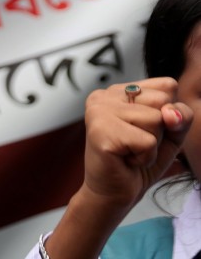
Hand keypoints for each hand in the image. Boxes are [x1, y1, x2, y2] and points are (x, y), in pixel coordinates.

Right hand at [81, 78, 191, 209]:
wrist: (114, 194)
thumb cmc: (138, 163)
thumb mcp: (170, 135)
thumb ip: (179, 116)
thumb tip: (169, 114)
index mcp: (118, 90)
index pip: (167, 86)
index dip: (168, 113)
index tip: (144, 130)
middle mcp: (104, 95)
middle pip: (163, 101)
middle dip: (160, 130)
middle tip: (135, 144)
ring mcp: (99, 110)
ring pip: (156, 119)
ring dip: (151, 145)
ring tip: (129, 152)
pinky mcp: (101, 131)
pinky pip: (147, 141)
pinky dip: (144, 158)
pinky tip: (125, 160)